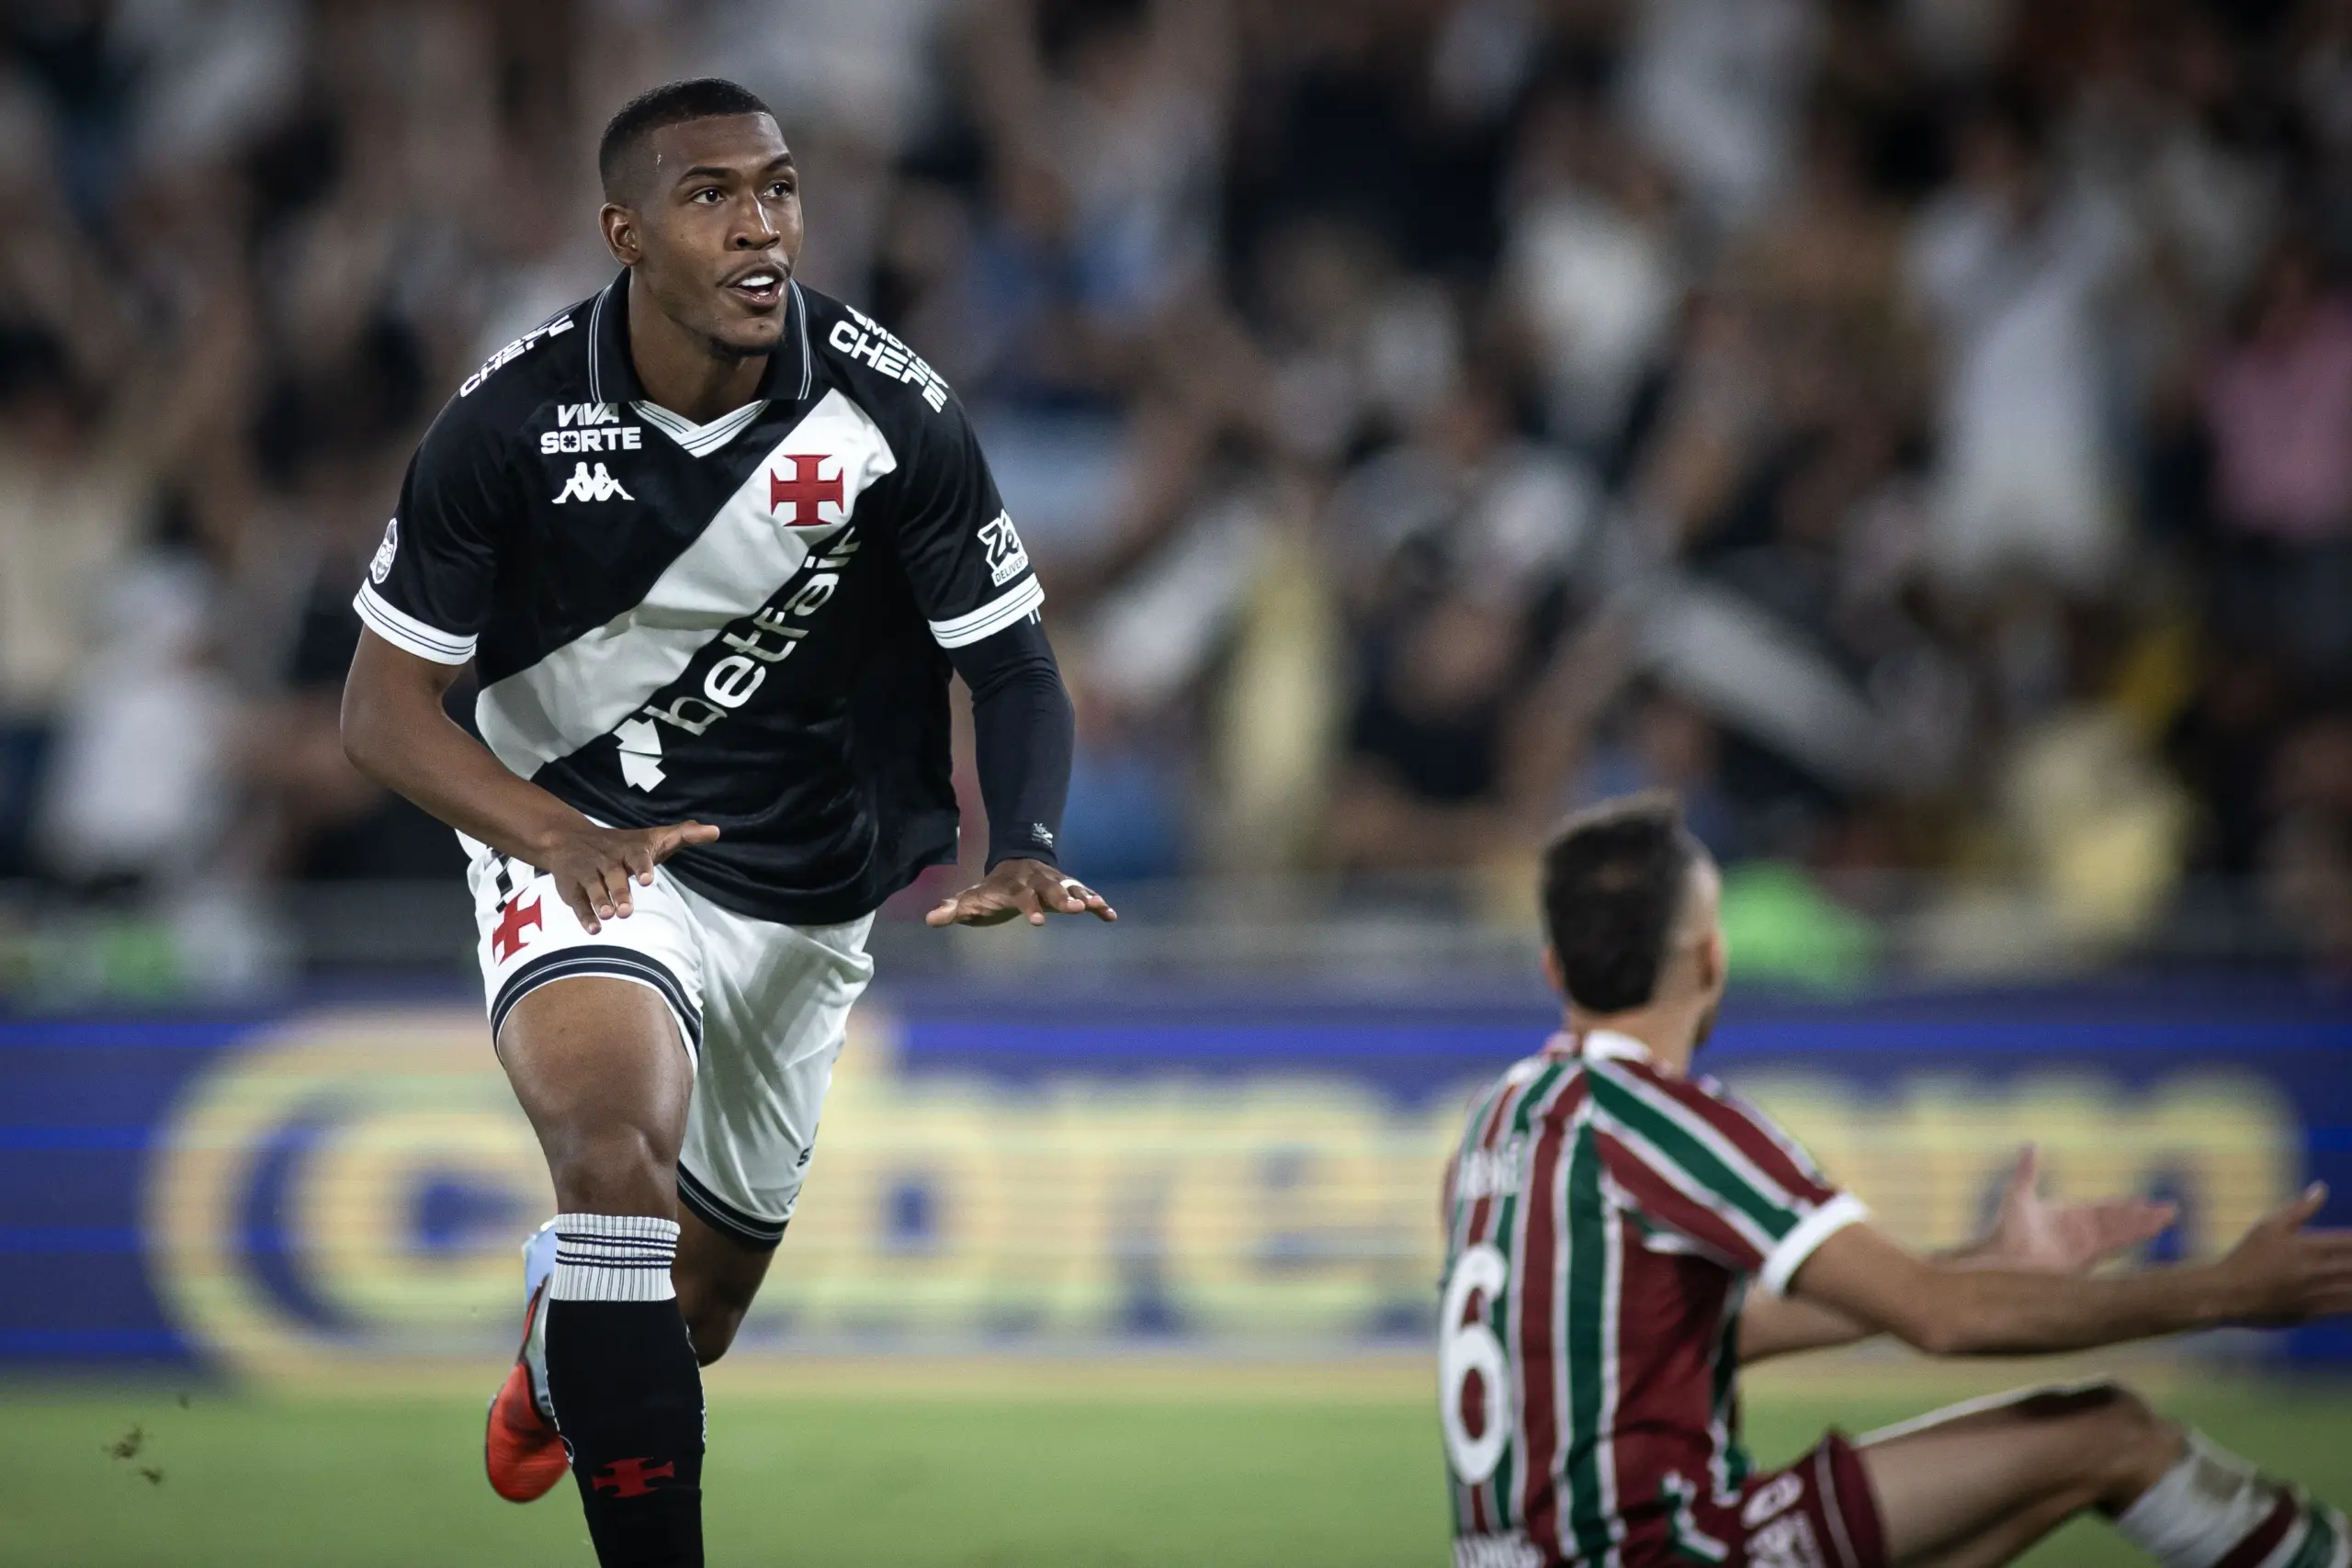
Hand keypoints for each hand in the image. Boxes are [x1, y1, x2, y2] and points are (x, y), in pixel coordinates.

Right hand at [540, 820, 718, 933]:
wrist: (569, 838)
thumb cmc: (623, 844)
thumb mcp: (652, 837)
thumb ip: (684, 835)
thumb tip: (716, 831)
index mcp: (628, 849)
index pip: (637, 856)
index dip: (643, 867)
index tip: (649, 880)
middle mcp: (606, 860)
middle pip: (613, 875)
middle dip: (620, 892)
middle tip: (627, 911)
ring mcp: (586, 873)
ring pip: (593, 888)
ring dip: (601, 902)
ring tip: (610, 916)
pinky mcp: (571, 887)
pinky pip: (576, 902)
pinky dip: (584, 916)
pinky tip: (595, 929)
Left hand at [925, 859, 1117, 927]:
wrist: (1017, 861)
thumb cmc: (993, 889)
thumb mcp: (973, 897)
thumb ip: (954, 908)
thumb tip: (931, 919)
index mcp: (1015, 886)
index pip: (1022, 897)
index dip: (1030, 908)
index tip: (1038, 923)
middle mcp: (1038, 882)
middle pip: (1051, 889)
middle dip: (1063, 898)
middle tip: (1076, 908)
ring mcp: (1056, 884)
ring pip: (1073, 889)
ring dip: (1085, 897)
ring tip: (1099, 907)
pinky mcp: (1069, 889)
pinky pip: (1086, 895)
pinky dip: (1098, 904)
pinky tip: (1111, 916)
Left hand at [1973, 1145, 2176, 1274]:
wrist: (2004, 1256)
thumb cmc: (2006, 1227)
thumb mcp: (2019, 1193)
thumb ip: (2027, 1170)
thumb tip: (2031, 1143)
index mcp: (2068, 1216)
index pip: (2102, 1209)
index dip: (2123, 1205)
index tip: (2143, 1201)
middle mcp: (2081, 1232)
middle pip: (2118, 1221)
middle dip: (2143, 1215)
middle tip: (2170, 1209)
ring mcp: (2085, 1246)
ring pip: (2122, 1232)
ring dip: (2144, 1224)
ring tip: (2167, 1218)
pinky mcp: (2087, 1258)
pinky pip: (2115, 1246)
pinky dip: (2133, 1237)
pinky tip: (2149, 1232)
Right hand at [2218, 1184, 2351, 1326]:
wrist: (2229, 1294)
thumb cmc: (2247, 1256)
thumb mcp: (2268, 1226)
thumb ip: (2299, 1208)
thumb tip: (2321, 1187)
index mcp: (2309, 1246)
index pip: (2349, 1241)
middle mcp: (2318, 1271)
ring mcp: (2318, 1294)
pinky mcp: (2315, 1313)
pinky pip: (2346, 1309)